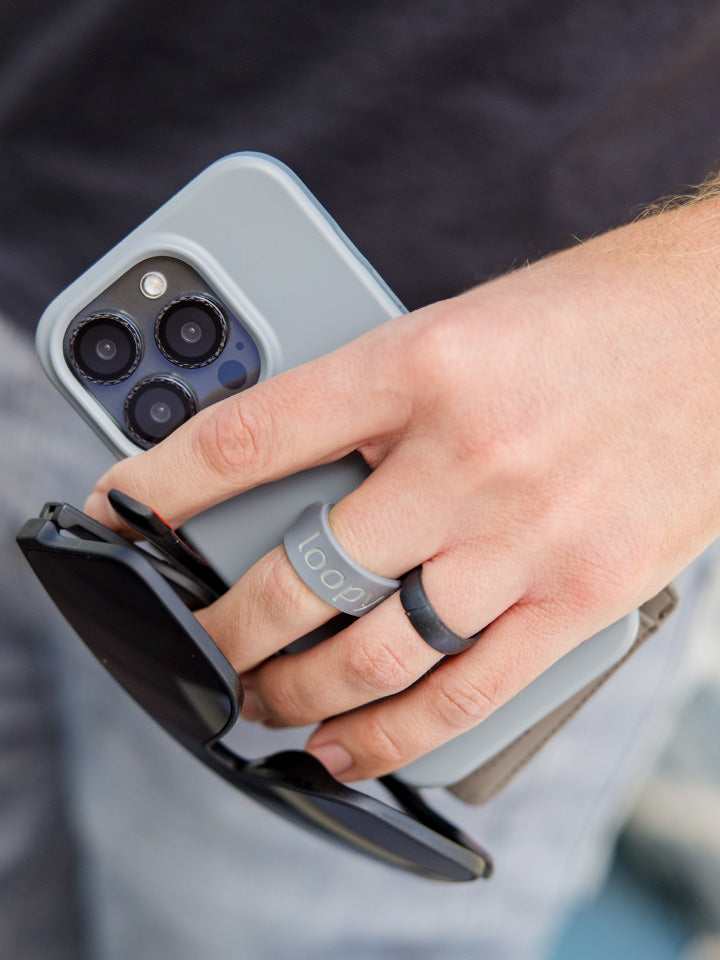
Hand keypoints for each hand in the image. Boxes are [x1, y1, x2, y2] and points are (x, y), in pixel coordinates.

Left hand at [85, 198, 719, 781]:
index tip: (124, 511)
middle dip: (226, 630)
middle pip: (301, 573)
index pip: (252, 435)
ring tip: (258, 705)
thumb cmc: (601, 311)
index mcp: (421, 361)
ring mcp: (524, 535)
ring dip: (296, 692)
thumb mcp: (466, 324)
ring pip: (372, 652)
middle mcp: (465, 455)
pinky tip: (346, 750)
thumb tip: (308, 466)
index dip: (165, 483)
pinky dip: (395, 737)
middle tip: (197, 651)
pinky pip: (468, 690)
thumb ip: (385, 401)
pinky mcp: (583, 595)